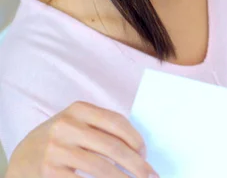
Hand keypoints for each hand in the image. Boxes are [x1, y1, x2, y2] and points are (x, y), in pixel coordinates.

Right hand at [6, 102, 156, 177]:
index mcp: (78, 109)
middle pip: (113, 147)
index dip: (136, 140)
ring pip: (102, 168)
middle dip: (136, 164)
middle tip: (149, 175)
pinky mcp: (50, 172)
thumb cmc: (61, 139)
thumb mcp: (78, 124)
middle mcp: (66, 126)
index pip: (118, 122)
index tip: (145, 154)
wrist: (23, 157)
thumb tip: (139, 149)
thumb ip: (103, 129)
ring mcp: (56, 150)